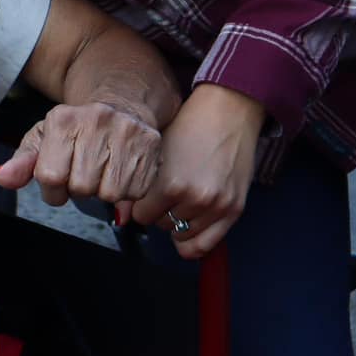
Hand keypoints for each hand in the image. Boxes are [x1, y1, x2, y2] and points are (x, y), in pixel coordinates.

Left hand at [0, 100, 161, 216]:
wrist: (122, 104)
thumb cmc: (76, 129)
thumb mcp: (44, 140)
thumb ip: (22, 163)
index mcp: (63, 119)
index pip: (50, 177)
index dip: (53, 188)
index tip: (59, 178)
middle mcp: (96, 119)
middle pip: (81, 187)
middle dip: (80, 188)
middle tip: (84, 171)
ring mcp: (126, 131)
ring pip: (109, 193)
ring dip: (103, 191)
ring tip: (102, 171)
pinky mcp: (151, 143)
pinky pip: (135, 192)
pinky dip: (127, 191)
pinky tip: (121, 170)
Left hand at [128, 83, 265, 259]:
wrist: (229, 111)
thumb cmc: (190, 124)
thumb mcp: (157, 149)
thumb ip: (138, 183)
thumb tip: (121, 216)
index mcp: (171, 183)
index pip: (141, 215)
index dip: (138, 203)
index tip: (142, 195)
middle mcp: (195, 199)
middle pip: (161, 225)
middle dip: (157, 212)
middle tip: (163, 194)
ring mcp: (217, 207)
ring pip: (182, 234)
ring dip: (175, 222)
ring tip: (178, 201)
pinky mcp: (234, 210)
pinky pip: (206, 245)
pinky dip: (192, 241)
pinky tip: (186, 228)